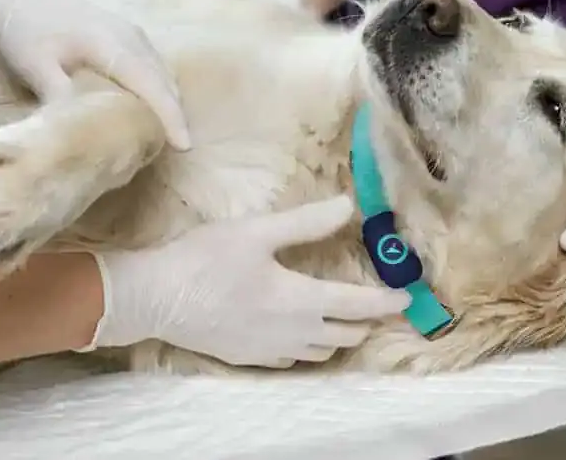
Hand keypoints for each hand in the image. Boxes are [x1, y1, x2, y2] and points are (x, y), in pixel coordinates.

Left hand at [0, 0, 192, 149]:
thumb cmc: (24, 33)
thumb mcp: (34, 67)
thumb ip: (58, 95)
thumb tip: (76, 131)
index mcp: (109, 42)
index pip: (149, 82)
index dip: (169, 114)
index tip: (184, 144)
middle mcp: (127, 34)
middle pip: (163, 76)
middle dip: (174, 111)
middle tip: (179, 147)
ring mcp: (129, 30)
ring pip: (160, 68)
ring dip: (168, 98)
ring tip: (169, 132)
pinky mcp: (124, 31)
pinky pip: (152, 61)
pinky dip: (159, 85)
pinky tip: (152, 104)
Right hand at [89, 197, 412, 366]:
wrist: (156, 299)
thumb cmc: (205, 260)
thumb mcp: (256, 231)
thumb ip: (305, 223)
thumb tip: (349, 207)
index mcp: (300, 301)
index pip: (357, 305)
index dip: (386, 301)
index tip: (409, 297)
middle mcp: (293, 334)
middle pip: (345, 334)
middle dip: (367, 320)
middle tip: (379, 304)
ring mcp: (271, 352)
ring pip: (321, 351)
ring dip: (339, 336)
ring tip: (345, 318)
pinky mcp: (250, 360)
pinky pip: (293, 360)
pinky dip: (308, 347)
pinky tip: (300, 333)